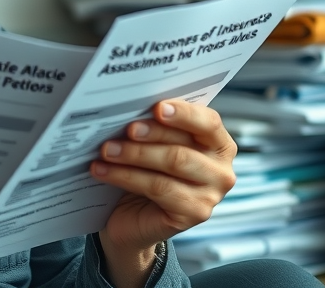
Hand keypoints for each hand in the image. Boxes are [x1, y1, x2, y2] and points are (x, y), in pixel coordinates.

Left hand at [91, 100, 236, 287]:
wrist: (133, 217)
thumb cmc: (146, 173)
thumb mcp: (153, 145)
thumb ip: (155, 126)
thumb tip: (132, 107)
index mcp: (218, 144)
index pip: (209, 122)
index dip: (184, 113)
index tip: (158, 107)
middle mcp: (221, 170)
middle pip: (184, 146)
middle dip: (151, 133)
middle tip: (126, 129)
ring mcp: (211, 195)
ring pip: (172, 165)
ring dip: (134, 155)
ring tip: (106, 150)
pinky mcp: (194, 214)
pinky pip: (158, 188)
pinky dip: (125, 176)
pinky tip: (103, 171)